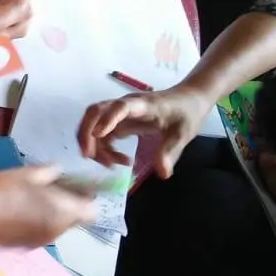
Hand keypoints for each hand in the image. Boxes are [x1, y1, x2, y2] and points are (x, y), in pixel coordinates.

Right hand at [0, 165, 97, 247]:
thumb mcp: (28, 173)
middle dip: (67, 206)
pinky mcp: (26, 245)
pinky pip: (40, 232)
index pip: (92, 211)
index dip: (87, 199)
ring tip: (32, 200)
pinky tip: (18, 211)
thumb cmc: (4, 190)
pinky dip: (36, 223)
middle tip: (51, 190)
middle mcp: (58, 230)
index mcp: (64, 212)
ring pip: (56, 226)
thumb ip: (49, 172)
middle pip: (73, 219)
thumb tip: (59, 171)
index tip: (76, 188)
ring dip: (51, 214)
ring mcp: (41, 240)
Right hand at [78, 86, 211, 177]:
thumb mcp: (182, 134)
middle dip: (86, 134)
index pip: (120, 107)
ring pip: (93, 125)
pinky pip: (101, 135)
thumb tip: (162, 174)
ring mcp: (119, 114)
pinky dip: (102, 149)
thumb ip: (170, 152)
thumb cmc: (186, 113)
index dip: (107, 119)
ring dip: (94, 146)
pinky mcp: (118, 122)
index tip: (98, 135)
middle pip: (94, 113)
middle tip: (88, 156)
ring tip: (111, 165)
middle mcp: (124, 106)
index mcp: (143, 105)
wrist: (188, 100)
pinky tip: (117, 160)